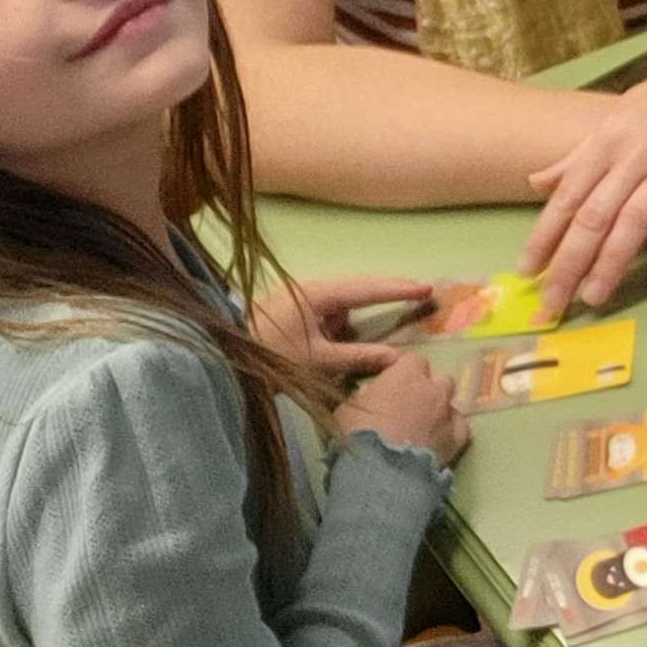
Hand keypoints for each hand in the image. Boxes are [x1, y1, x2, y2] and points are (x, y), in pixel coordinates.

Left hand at [251, 273, 435, 382]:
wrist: (220, 360)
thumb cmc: (269, 357)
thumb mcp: (316, 361)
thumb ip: (358, 357)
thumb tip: (398, 359)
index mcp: (316, 294)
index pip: (366, 288)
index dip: (398, 289)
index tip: (426, 288)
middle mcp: (307, 289)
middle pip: (356, 285)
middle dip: (387, 290)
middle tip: (420, 291)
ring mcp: (296, 299)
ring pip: (340, 298)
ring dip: (362, 306)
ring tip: (390, 308)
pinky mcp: (288, 312)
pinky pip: (325, 310)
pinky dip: (342, 319)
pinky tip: (348, 332)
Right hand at [333, 348, 467, 465]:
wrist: (381, 470)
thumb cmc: (358, 434)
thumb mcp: (347, 409)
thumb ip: (364, 395)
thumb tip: (371, 392)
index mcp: (406, 375)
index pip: (413, 360)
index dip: (405, 371)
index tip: (394, 385)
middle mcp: (433, 388)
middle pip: (439, 379)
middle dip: (428, 389)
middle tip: (410, 406)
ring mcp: (448, 412)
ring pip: (452, 402)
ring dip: (440, 409)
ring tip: (425, 426)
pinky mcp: (458, 437)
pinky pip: (461, 427)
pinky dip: (451, 431)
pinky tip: (440, 440)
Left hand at [520, 27, 646, 316]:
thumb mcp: (626, 113)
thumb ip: (583, 153)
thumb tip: (537, 181)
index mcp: (611, 138)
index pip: (567, 197)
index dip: (543, 238)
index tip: (526, 274)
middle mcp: (637, 153)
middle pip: (593, 216)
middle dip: (568, 265)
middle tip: (552, 305)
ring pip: (634, 222)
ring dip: (611, 264)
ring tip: (594, 299)